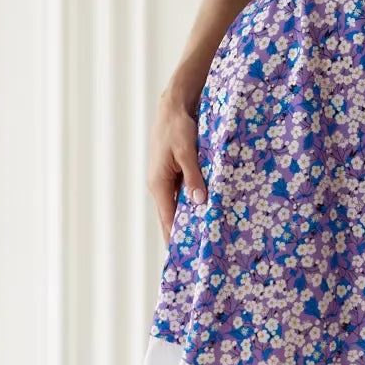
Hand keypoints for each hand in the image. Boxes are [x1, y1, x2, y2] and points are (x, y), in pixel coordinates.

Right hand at [146, 86, 207, 248]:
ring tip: (204, 238)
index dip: (174, 239)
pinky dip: (193, 202)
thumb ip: (194, 176)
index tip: (181, 259)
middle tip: (196, 255)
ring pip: (179, 204)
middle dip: (183, 233)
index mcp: (159, 183)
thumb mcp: (187, 151)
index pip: (167, 219)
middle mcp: (160, 184)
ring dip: (190, 218)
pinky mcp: (175, 170)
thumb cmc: (178, 127)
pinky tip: (206, 209)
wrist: (174, 105)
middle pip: (172, 215)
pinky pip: (183, 192)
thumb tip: (199, 202)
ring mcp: (167, 178)